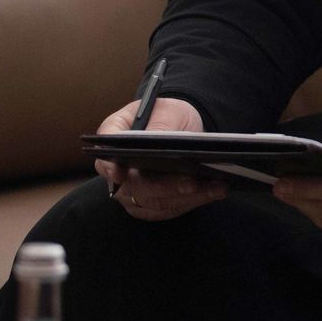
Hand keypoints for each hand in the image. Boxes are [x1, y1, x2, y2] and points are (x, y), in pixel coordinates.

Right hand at [93, 96, 226, 220]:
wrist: (179, 128)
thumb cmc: (167, 115)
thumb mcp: (167, 111)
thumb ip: (159, 126)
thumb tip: (155, 140)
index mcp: (114, 140)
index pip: (105, 157)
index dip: (110, 167)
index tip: (121, 173)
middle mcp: (118, 171)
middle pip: (135, 187)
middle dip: (166, 186)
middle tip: (192, 182)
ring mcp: (132, 192)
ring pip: (156, 202)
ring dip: (188, 197)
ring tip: (216, 187)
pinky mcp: (151, 205)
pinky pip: (171, 209)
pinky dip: (195, 201)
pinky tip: (216, 191)